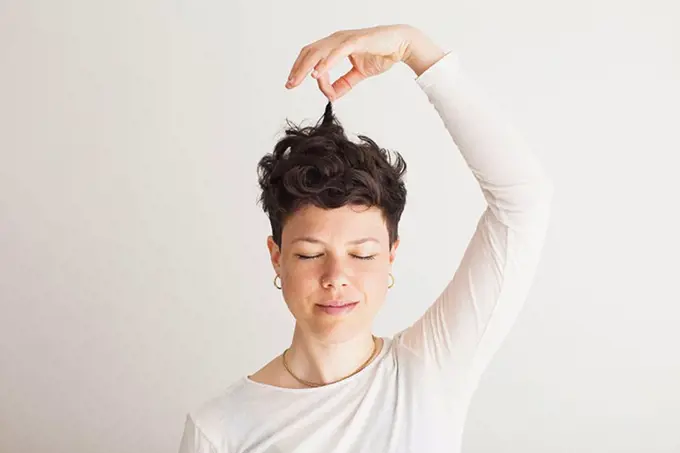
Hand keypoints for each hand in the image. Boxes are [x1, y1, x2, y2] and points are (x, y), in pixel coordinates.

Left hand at [284, 24, 417, 101]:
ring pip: (318, 52)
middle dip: (296, 69)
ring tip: (297, 81)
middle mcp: (337, 39)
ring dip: (305, 67)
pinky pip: (336, 53)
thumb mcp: (358, 74)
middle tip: (288, 85)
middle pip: (309, 52)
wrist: (401, 45)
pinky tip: (317, 74)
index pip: (311, 56)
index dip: (300, 70)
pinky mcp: (355, 42)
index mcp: (335, 45)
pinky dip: (325, 63)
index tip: (295, 85)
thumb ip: (344, 84)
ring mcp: (345, 39)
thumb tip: (331, 97)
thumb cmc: (381, 54)